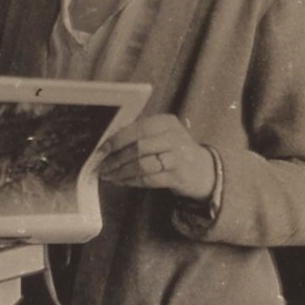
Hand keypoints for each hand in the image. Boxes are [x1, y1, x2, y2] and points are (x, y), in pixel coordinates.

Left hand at [98, 114, 213, 201]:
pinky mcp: (178, 177)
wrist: (202, 169)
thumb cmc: (172, 148)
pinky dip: (132, 181)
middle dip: (116, 158)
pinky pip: (149, 179)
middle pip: (138, 147)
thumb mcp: (161, 133)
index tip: (101, 150)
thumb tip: (106, 142)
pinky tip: (122, 181)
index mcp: (166, 122)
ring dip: (121, 172)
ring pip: (142, 165)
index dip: (117, 140)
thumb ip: (138, 133)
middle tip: (101, 166)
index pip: (138, 129)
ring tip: (108, 176)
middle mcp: (174, 138)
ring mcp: (178, 158)